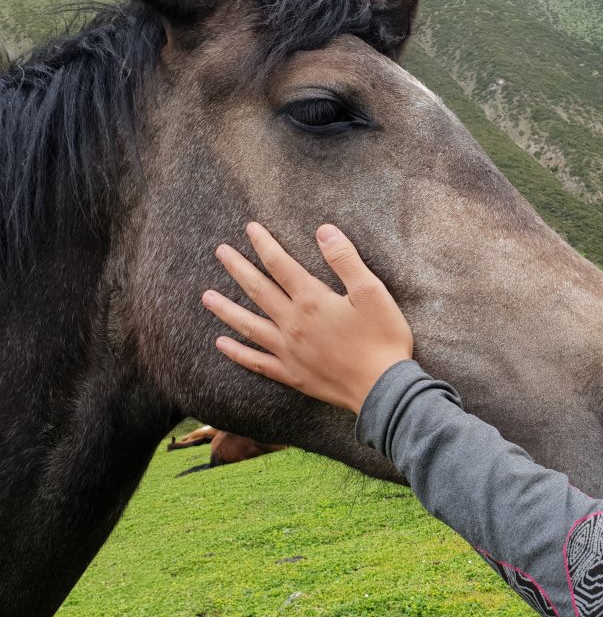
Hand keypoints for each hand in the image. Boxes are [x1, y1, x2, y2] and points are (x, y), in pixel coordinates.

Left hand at [202, 222, 413, 413]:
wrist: (383, 388)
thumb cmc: (383, 338)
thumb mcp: (372, 292)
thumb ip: (345, 260)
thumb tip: (324, 231)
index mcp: (312, 300)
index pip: (280, 265)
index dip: (264, 245)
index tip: (250, 228)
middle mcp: (293, 324)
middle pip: (258, 291)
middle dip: (238, 268)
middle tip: (220, 252)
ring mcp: (289, 351)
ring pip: (249, 325)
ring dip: (226, 309)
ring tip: (206, 296)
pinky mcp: (292, 374)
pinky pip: (256, 362)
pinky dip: (237, 353)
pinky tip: (221, 344)